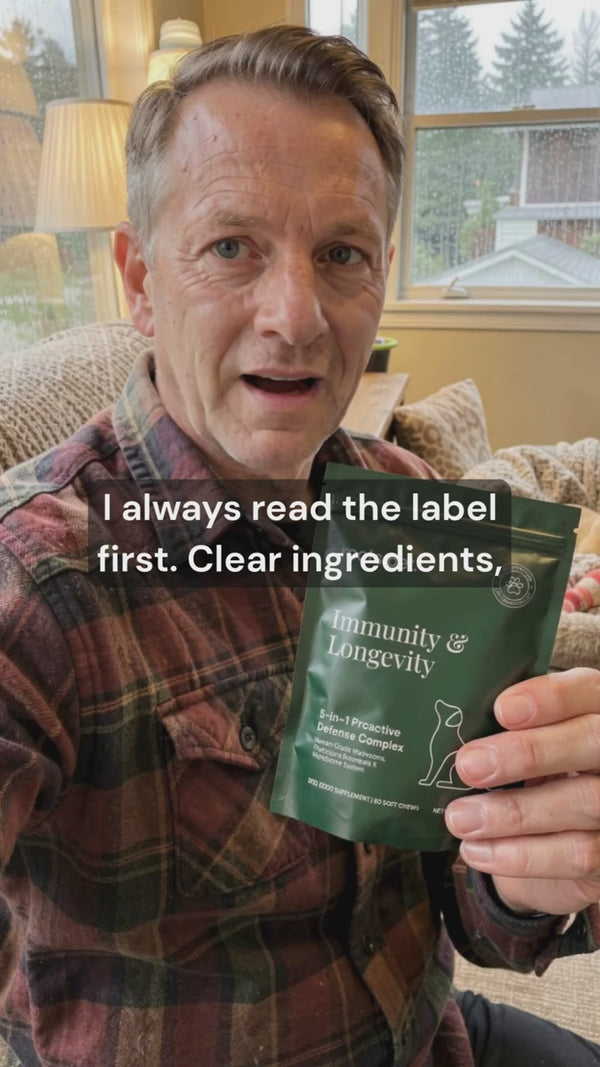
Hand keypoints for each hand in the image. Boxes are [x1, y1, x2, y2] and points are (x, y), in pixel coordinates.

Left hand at [444, 668, 599, 915]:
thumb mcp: (525, 740)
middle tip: (468, 765)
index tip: (502, 710)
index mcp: (595, 709)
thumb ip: (506, 727)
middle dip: (528, 752)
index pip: (587, 690)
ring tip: (460, 818)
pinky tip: (478, 850)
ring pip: (583, 802)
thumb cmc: (532, 770)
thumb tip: (453, 723)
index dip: (552, 697)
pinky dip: (521, 855)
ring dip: (514, 813)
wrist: (553, 839)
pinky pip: (577, 855)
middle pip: (591, 741)